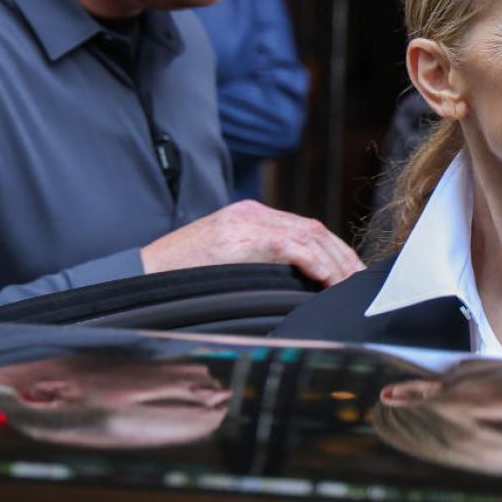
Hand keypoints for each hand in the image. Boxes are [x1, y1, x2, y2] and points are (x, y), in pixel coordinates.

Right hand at [141, 201, 364, 286]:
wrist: (139, 275)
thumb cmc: (179, 278)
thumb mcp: (225, 263)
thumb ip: (258, 264)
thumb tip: (295, 288)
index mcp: (250, 217)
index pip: (306, 228)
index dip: (335, 250)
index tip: (352, 272)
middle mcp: (252, 214)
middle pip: (314, 229)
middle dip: (343, 256)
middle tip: (361, 281)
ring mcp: (246, 223)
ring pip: (308, 236)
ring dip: (335, 262)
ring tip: (350, 284)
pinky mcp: (239, 238)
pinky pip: (289, 246)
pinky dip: (315, 262)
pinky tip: (328, 279)